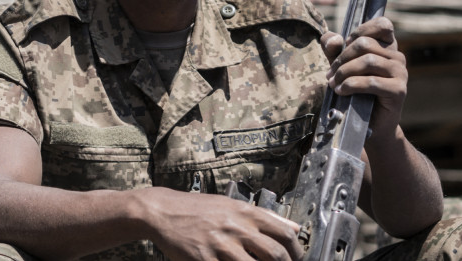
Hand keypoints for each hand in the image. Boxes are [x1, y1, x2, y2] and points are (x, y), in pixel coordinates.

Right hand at [137, 188, 302, 260]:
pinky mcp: (204, 258)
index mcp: (246, 213)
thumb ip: (265, 217)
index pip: (285, 234)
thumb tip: (293, 227)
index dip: (296, 252)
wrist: (164, 211)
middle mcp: (237, 227)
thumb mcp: (233, 206)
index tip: (296, 259)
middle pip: (275, 254)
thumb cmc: (199, 209)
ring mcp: (220, 244)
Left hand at [320, 16, 408, 134]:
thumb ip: (334, 50)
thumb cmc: (356, 93)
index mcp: (388, 47)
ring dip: (344, 72)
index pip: (381, 24)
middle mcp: (397, 57)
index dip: (359, 32)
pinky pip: (371, 81)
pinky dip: (351, 85)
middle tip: (330, 74)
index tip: (344, 48)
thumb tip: (332, 38)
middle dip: (342, 58)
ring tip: (333, 84)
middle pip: (364, 44)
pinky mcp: (399, 90)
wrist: (370, 126)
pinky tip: (341, 92)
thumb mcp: (342, 67)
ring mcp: (401, 73)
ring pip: (367, 61)